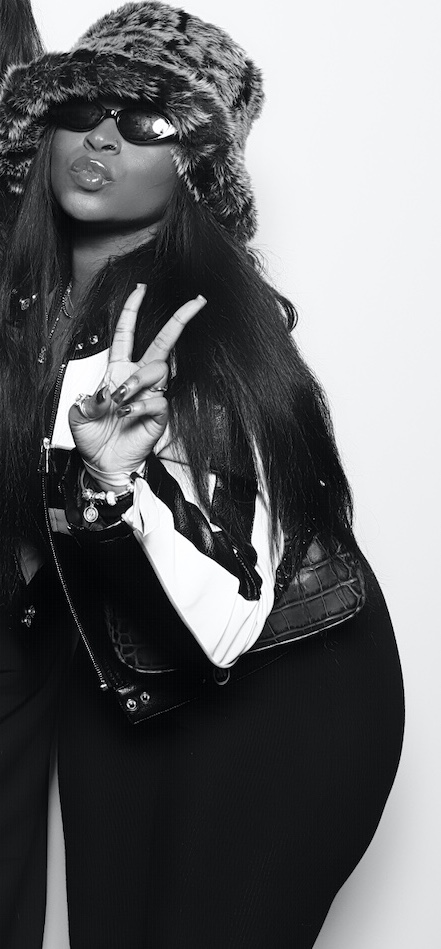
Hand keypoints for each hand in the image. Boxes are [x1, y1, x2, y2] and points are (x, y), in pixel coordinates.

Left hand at [69, 284, 206, 489]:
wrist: (103, 464)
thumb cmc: (93, 438)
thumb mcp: (79, 415)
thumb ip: (88, 400)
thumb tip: (105, 393)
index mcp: (117, 371)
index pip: (127, 333)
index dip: (132, 310)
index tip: (141, 289)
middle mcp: (138, 378)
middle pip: (163, 342)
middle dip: (179, 320)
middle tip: (197, 301)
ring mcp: (152, 394)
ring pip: (158, 369)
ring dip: (137, 381)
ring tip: (120, 401)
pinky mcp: (161, 414)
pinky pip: (159, 399)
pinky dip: (142, 405)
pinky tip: (128, 415)